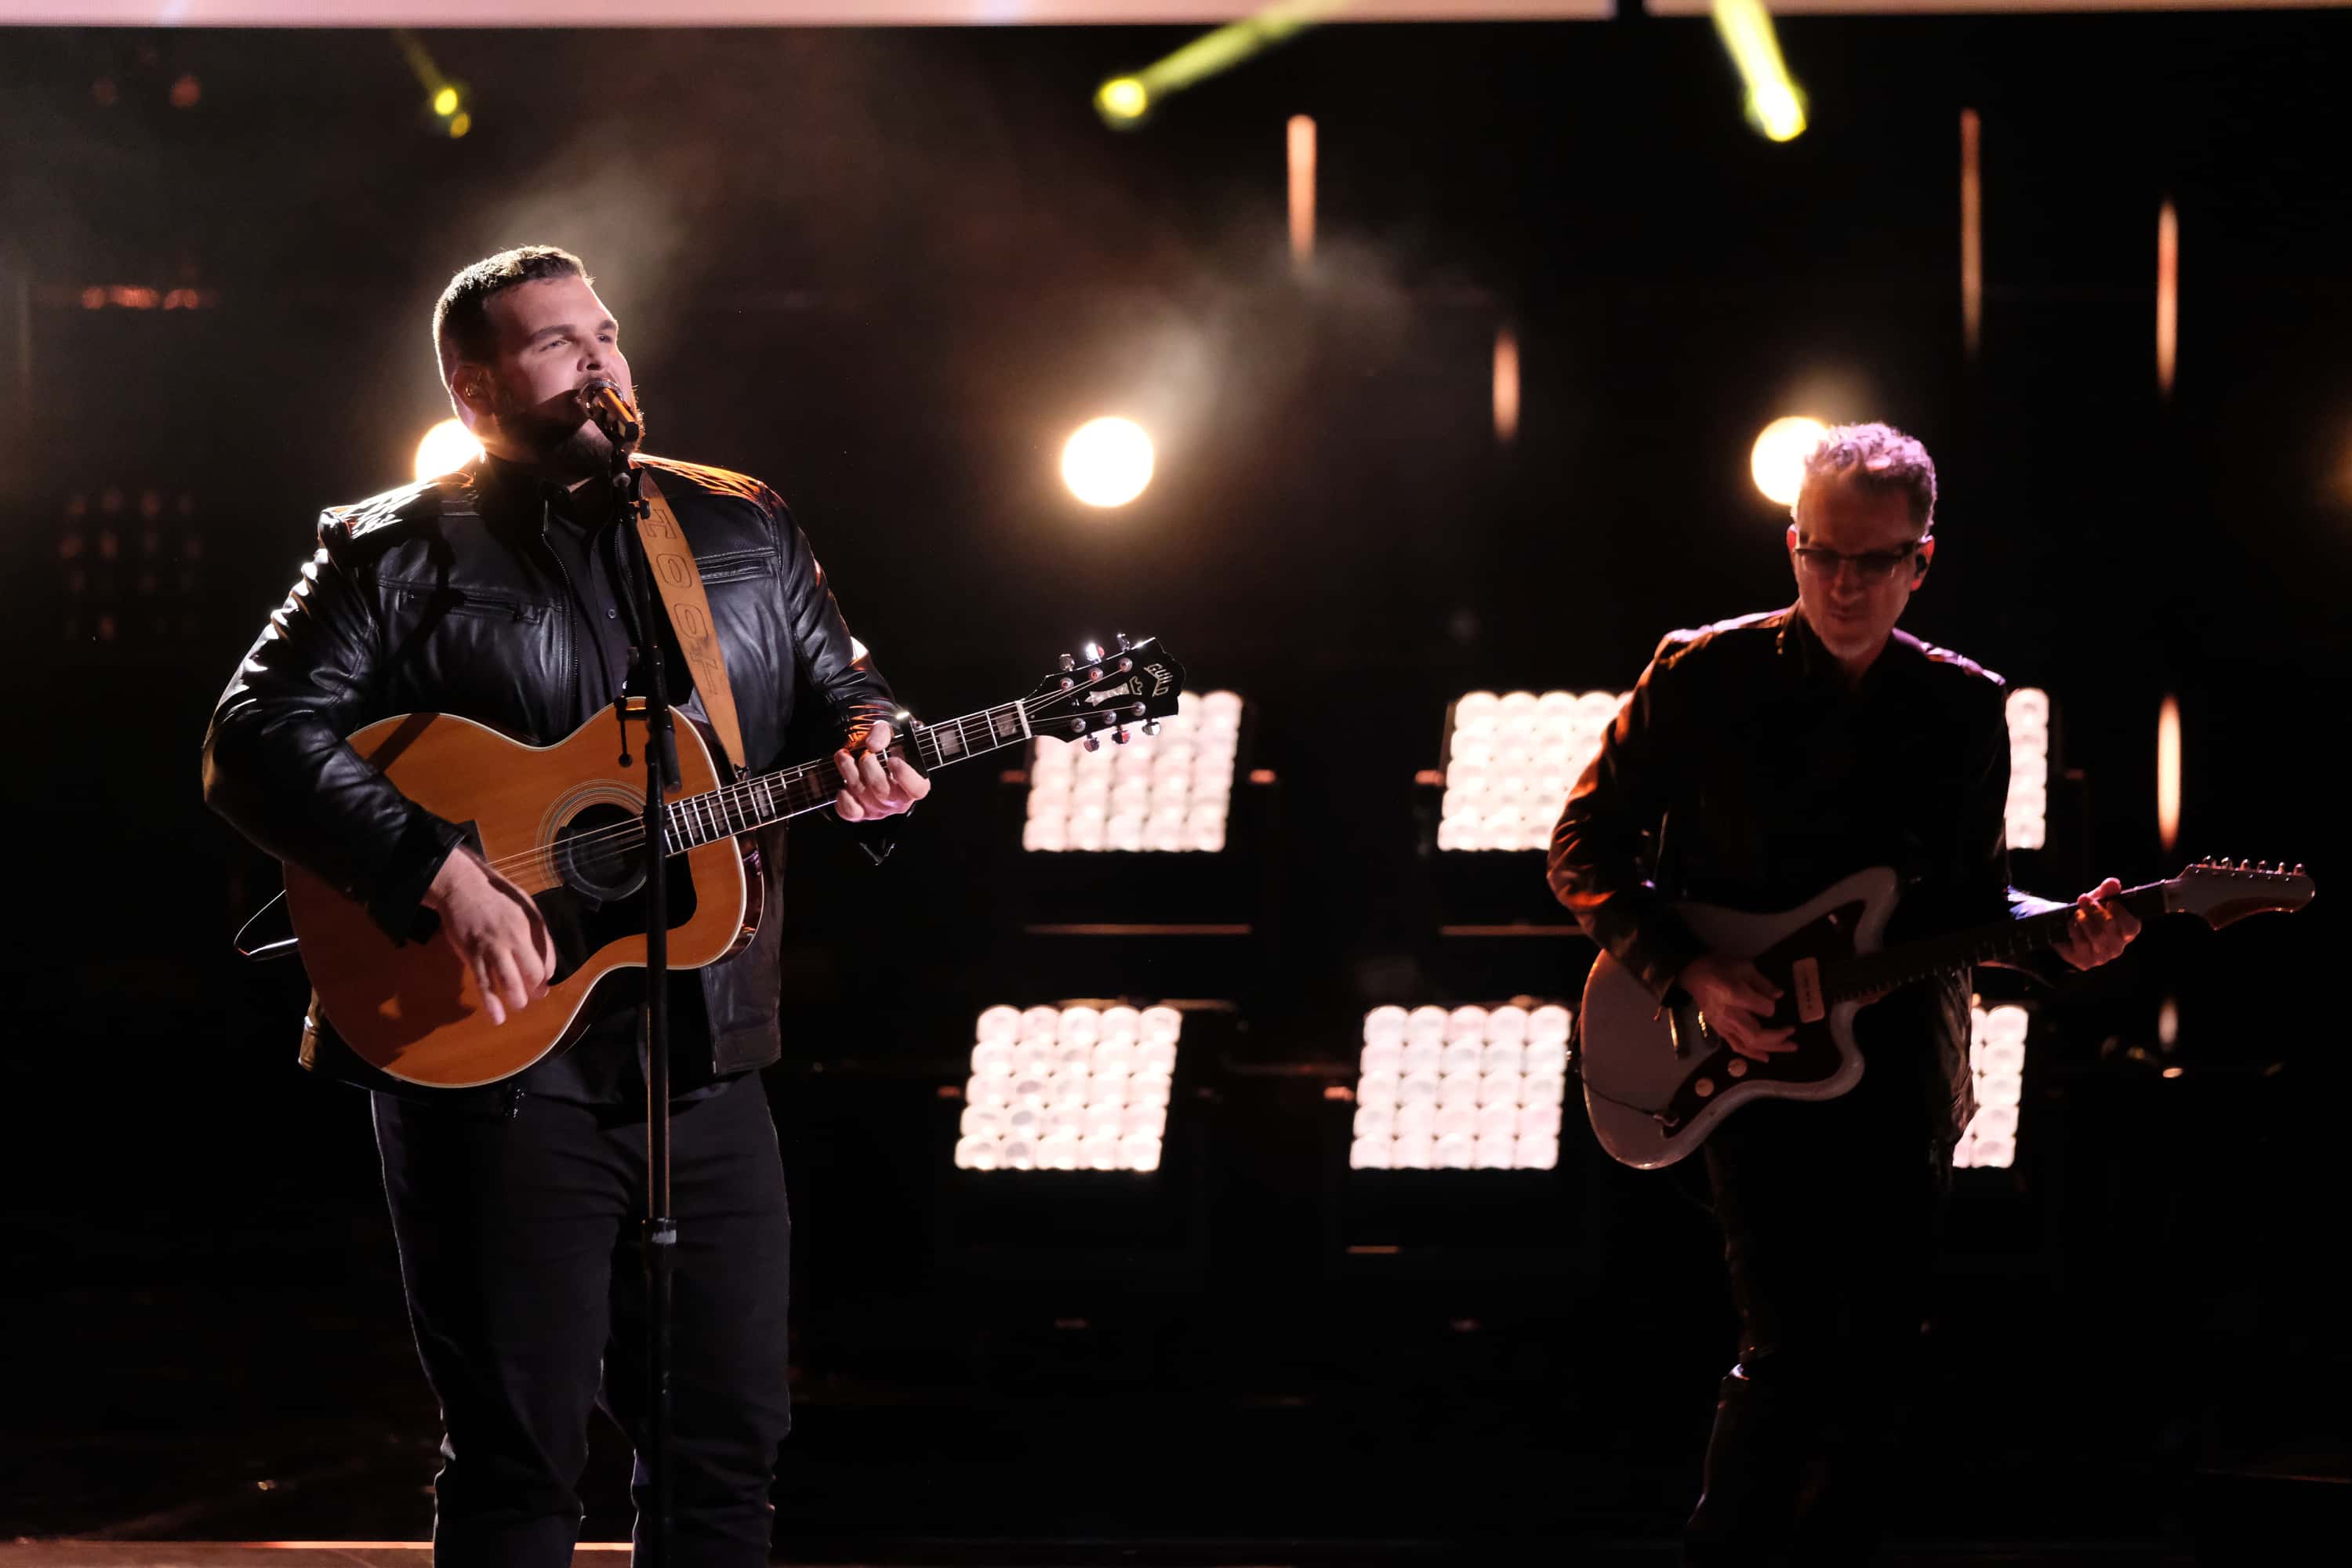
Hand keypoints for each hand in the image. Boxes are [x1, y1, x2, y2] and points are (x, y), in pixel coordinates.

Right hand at [424, 849, 554, 1025]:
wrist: (463, 888)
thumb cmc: (498, 898)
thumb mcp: (526, 908)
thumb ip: (539, 934)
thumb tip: (547, 964)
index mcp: (532, 925)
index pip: (548, 958)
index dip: (547, 974)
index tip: (543, 982)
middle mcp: (515, 937)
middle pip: (532, 971)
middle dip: (536, 989)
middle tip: (534, 997)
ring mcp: (492, 947)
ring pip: (508, 980)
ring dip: (517, 998)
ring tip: (519, 1006)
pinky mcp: (472, 955)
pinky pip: (484, 982)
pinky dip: (490, 1002)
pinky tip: (496, 1017)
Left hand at [835, 719, 930, 822]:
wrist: (870, 758)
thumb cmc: (885, 748)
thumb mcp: (888, 733)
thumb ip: (882, 733)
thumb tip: (872, 745)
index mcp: (915, 784)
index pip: (917, 789)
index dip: (904, 775)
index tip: (892, 759)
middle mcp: (898, 801)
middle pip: (882, 790)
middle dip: (869, 766)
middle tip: (865, 754)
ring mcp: (879, 810)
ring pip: (862, 794)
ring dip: (849, 771)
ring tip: (844, 756)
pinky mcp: (861, 814)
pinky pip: (849, 811)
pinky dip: (843, 796)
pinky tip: (844, 783)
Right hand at [1675, 952, 1795, 1060]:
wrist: (1692, 974)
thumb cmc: (1718, 966)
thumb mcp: (1743, 966)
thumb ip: (1762, 982)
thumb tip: (1779, 995)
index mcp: (1734, 994)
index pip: (1763, 1009)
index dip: (1772, 1007)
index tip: (1775, 1001)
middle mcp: (1729, 1014)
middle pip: (1756, 1035)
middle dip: (1779, 1037)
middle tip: (1794, 1035)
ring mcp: (1722, 1025)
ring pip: (1749, 1044)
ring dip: (1771, 1048)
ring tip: (1789, 1047)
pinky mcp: (1719, 1030)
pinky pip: (1736, 1046)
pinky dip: (1752, 1054)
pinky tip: (1766, 1057)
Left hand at [2053, 876, 2140, 969]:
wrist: (2062, 928)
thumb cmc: (2087, 914)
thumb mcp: (2097, 899)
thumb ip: (2106, 891)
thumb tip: (2113, 883)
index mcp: (2126, 931)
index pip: (2132, 927)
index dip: (2122, 914)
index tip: (2110, 902)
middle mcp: (2117, 946)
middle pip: (2111, 929)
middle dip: (2096, 911)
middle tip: (2084, 900)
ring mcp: (2102, 956)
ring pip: (2096, 936)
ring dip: (2083, 919)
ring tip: (2077, 913)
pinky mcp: (2085, 961)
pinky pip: (2081, 943)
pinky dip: (2074, 929)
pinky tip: (2071, 925)